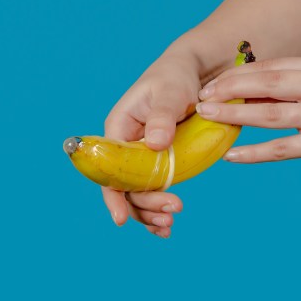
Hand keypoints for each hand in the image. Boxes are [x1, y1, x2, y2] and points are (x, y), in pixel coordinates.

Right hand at [102, 53, 200, 237]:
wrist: (192, 74)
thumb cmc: (174, 77)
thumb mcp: (170, 91)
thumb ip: (163, 115)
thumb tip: (156, 143)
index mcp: (118, 129)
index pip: (108, 168)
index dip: (112, 195)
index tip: (121, 218)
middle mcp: (125, 148)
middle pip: (125, 187)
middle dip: (144, 205)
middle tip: (172, 213)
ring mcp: (141, 158)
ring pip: (138, 194)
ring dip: (150, 212)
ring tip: (169, 224)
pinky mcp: (158, 163)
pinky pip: (153, 191)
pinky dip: (157, 209)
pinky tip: (167, 225)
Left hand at [196, 55, 300, 185]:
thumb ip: (284, 91)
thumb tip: (234, 94)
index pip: (271, 67)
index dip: (236, 76)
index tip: (209, 85)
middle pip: (268, 84)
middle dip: (229, 89)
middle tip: (201, 98)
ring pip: (270, 115)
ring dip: (234, 116)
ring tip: (207, 117)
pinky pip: (281, 149)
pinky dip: (253, 153)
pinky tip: (230, 156)